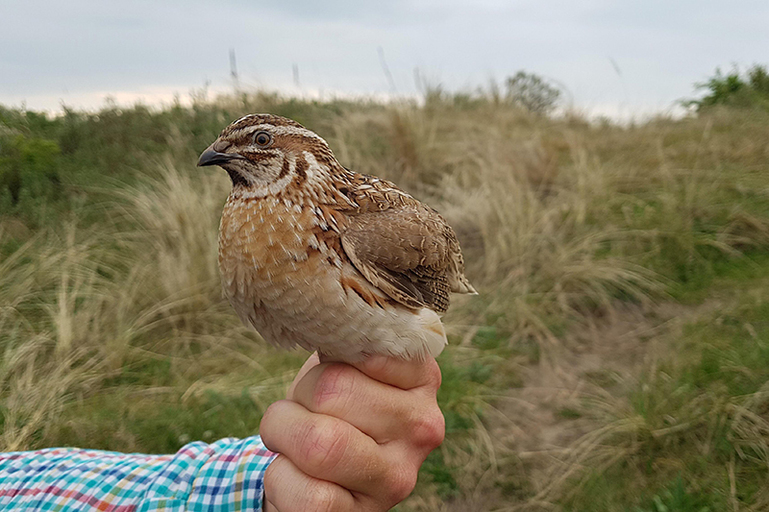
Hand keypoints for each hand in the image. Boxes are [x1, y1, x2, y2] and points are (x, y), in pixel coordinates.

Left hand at [260, 352, 444, 510]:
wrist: (316, 471)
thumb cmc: (329, 407)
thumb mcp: (343, 365)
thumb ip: (345, 339)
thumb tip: (324, 309)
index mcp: (422, 377)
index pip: (361, 347)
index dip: (322, 360)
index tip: (325, 375)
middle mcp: (423, 426)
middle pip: (330, 390)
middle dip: (295, 399)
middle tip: (300, 412)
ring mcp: (399, 476)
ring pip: (318, 444)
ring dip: (282, 436)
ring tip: (292, 440)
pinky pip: (304, 492)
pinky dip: (279, 480)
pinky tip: (296, 475)